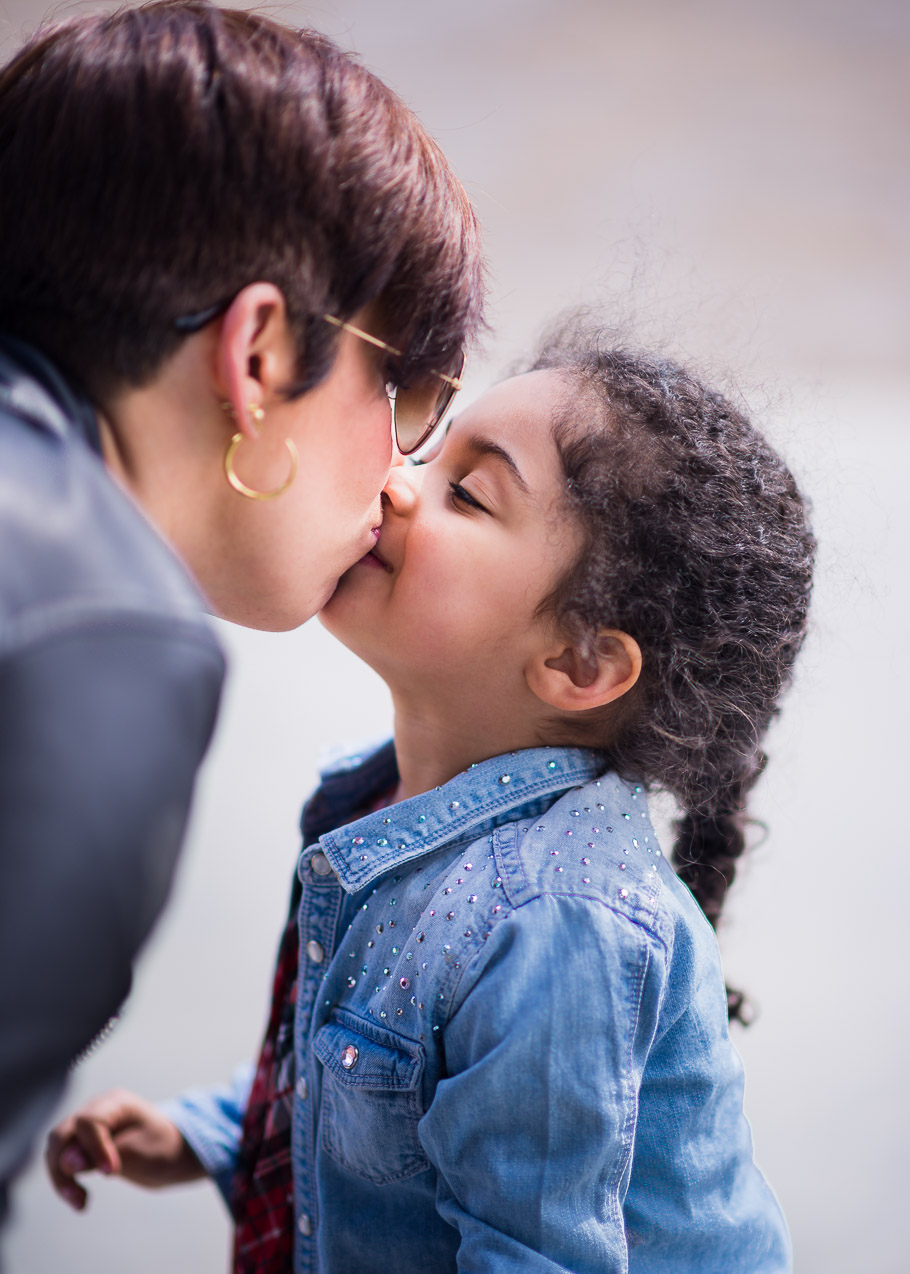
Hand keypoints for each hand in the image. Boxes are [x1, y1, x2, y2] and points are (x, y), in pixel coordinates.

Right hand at [45, 1089, 204, 1210]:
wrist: (173, 1153)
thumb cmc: (163, 1148)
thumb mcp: (140, 1151)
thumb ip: (104, 1153)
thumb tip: (65, 1162)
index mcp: (115, 1103)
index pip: (88, 1121)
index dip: (93, 1148)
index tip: (111, 1173)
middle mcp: (96, 1110)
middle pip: (61, 1135)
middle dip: (63, 1167)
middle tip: (80, 1198)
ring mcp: (87, 1126)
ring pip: (56, 1149)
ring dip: (61, 1178)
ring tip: (81, 1203)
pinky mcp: (83, 1144)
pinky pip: (62, 1160)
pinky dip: (66, 1181)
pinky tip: (81, 1200)